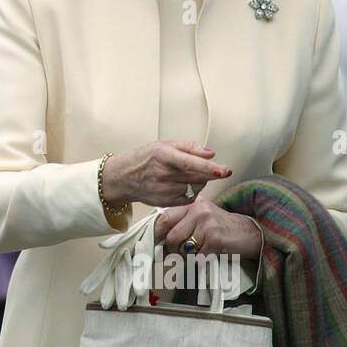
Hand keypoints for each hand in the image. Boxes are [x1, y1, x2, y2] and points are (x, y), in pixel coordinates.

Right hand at [100, 139, 231, 208]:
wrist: (122, 177)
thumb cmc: (144, 158)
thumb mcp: (164, 144)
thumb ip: (190, 147)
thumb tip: (211, 153)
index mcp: (163, 155)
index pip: (191, 163)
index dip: (210, 168)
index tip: (225, 170)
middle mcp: (163, 174)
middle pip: (198, 177)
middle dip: (208, 173)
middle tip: (205, 167)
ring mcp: (163, 190)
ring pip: (196, 188)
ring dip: (200, 182)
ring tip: (188, 174)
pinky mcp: (164, 202)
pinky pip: (189, 198)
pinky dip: (192, 191)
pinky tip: (183, 184)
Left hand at [155, 199, 260, 256]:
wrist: (250, 232)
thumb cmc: (222, 227)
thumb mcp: (202, 217)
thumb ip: (182, 223)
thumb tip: (159, 239)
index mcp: (193, 204)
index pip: (165, 218)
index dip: (156, 234)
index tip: (153, 244)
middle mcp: (199, 211)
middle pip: (172, 236)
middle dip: (171, 250)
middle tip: (173, 256)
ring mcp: (207, 224)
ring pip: (183, 249)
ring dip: (186, 257)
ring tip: (196, 254)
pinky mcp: (215, 239)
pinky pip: (197, 257)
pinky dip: (200, 261)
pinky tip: (208, 255)